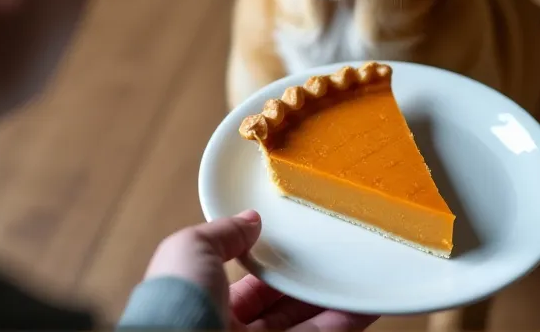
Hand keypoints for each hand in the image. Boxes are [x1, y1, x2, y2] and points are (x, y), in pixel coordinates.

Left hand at [144, 210, 378, 330]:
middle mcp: (233, 331)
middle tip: (338, 260)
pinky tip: (365, 305)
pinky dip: (345, 322)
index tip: (300, 247)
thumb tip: (250, 219)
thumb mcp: (188, 249)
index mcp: (207, 304)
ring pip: (307, 324)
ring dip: (336, 302)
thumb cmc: (174, 304)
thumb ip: (222, 234)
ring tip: (362, 279)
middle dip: (310, 284)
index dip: (275, 266)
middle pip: (283, 306)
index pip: (250, 286)